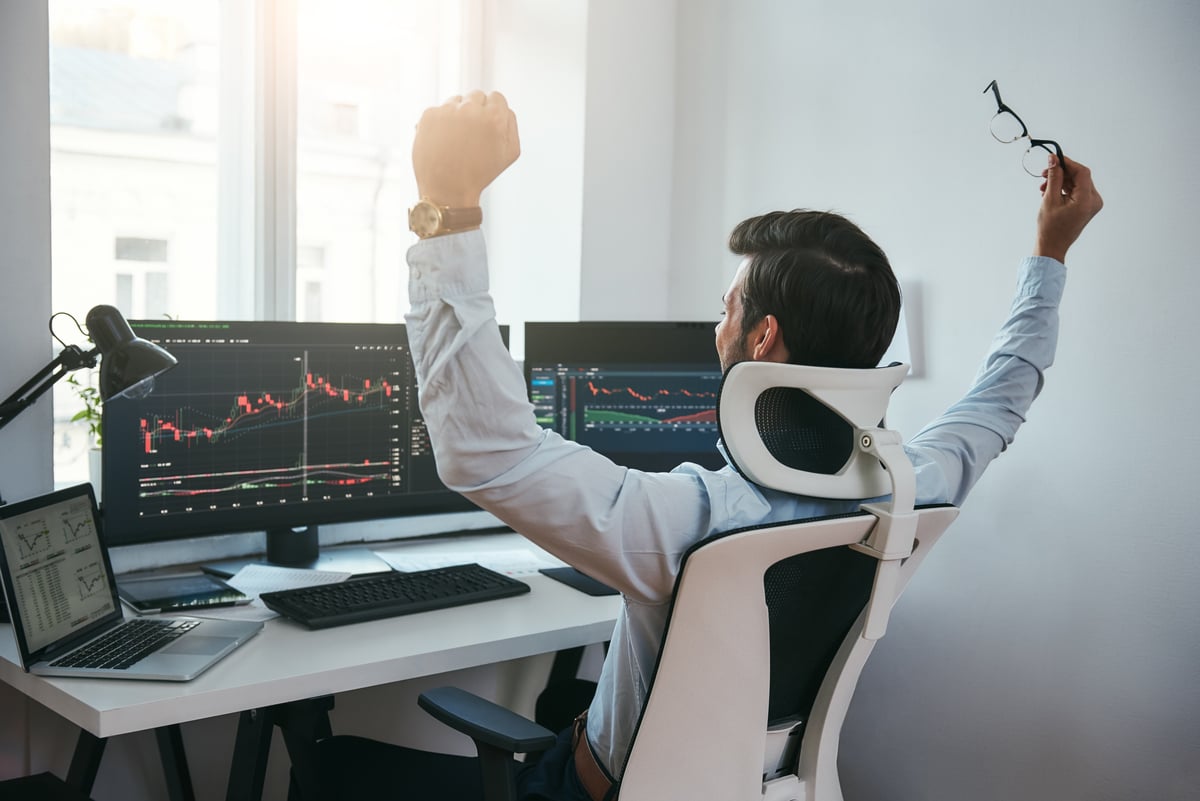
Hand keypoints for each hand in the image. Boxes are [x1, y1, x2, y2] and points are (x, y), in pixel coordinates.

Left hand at [412, 90, 519, 207]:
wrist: (447, 190)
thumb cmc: (480, 174)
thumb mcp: (510, 153)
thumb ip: (511, 124)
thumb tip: (502, 107)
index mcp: (495, 117)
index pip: (497, 97)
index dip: (493, 112)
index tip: (486, 127)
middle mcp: (472, 109)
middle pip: (477, 95)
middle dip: (476, 111)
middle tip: (471, 135)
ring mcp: (448, 110)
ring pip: (456, 101)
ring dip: (458, 115)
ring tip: (456, 141)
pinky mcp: (429, 115)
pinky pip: (438, 110)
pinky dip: (440, 123)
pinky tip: (442, 142)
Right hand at [1034, 153, 1102, 262]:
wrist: (1052, 247)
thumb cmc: (1050, 227)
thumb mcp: (1049, 199)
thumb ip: (1054, 177)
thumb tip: (1054, 158)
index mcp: (1087, 200)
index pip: (1082, 172)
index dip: (1067, 163)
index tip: (1053, 159)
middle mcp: (1094, 201)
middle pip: (1080, 177)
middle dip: (1062, 173)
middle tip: (1044, 173)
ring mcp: (1092, 204)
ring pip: (1077, 183)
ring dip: (1061, 181)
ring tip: (1043, 186)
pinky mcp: (1087, 206)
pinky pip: (1077, 191)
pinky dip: (1064, 188)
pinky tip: (1050, 192)